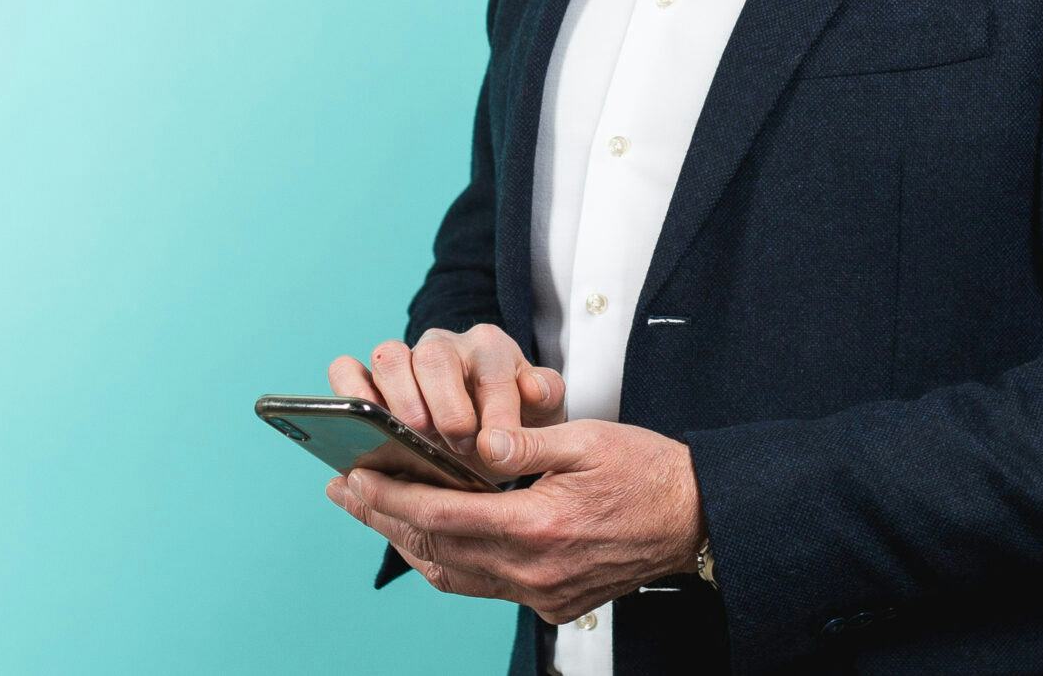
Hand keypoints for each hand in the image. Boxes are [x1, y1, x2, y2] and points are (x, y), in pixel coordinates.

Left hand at [325, 419, 705, 623]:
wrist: (700, 520)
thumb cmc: (648, 471)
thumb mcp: (590, 440)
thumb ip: (528, 443)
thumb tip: (479, 440)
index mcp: (542, 527)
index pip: (446, 514)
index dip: (394, 496)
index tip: (355, 477)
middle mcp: (536, 571)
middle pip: (439, 549)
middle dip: (385, 518)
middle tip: (343, 491)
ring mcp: (544, 593)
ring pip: (455, 574)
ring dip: (409, 542)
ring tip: (374, 510)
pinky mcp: (553, 602)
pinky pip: (484, 585)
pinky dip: (449, 559)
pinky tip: (430, 534)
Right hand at [327, 324, 565, 460]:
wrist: (484, 439)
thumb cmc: (512, 426)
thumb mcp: (541, 416)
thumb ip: (546, 397)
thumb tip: (535, 388)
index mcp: (489, 348)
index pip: (490, 367)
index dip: (493, 408)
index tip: (495, 446)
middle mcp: (443, 345)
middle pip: (434, 356)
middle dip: (445, 405)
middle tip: (456, 444)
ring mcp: (402, 360)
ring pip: (388, 357)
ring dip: (399, 401)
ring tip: (413, 437)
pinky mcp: (367, 379)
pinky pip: (345, 369)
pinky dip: (348, 393)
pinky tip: (363, 429)